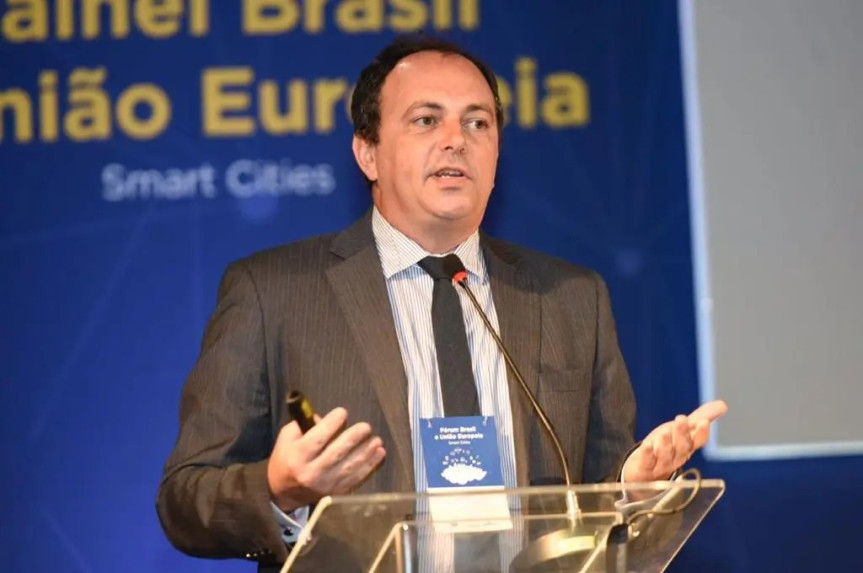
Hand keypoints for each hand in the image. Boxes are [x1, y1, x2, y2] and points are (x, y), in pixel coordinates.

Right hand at [266, 407, 386, 511]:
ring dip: (366, 452)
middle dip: (354, 438)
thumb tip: (327, 418)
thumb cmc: (287, 458)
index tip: (343, 412)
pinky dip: (370, 465)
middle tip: (366, 426)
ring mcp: (325, 485)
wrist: (284, 493)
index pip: (317, 439)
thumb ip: (304, 425)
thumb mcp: (287, 438)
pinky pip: (356, 478)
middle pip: (336, 453)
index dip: (331, 424)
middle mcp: (311, 472)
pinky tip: (379, 453)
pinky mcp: (336, 492)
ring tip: (377, 440)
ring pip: (350, 467)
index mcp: (298, 456)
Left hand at [622, 400, 727, 482]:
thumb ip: (700, 417)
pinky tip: (647, 445)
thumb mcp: (682, 431)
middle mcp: (676, 457)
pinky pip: (647, 461)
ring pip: (665, 454)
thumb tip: (723, 405)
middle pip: (681, 447)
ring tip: (665, 432)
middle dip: (682, 434)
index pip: (698, 441)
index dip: (701, 433)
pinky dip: (647, 453)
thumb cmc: (668, 447)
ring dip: (666, 443)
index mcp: (687, 447)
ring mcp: (660, 464)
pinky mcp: (644, 467)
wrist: (646, 473)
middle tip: (681, 420)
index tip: (703, 421)